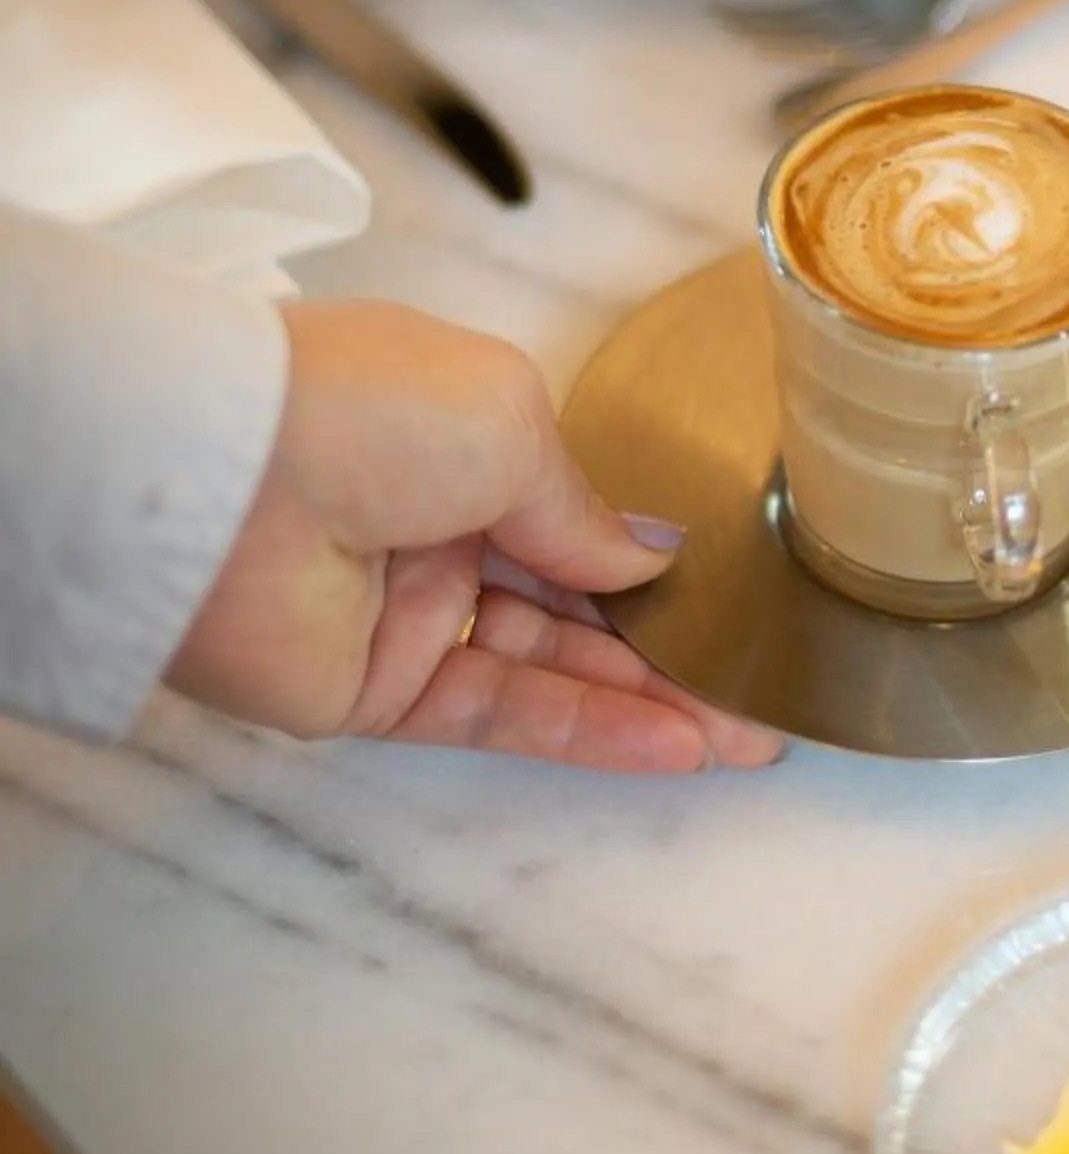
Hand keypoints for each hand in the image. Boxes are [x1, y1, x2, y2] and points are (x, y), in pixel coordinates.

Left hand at [166, 301, 781, 776]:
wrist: (219, 478)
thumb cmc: (365, 409)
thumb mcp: (512, 423)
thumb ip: (584, 509)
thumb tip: (650, 556)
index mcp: (457, 437)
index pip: (574, 515)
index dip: (653, 566)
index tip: (733, 604)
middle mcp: (433, 524)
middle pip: (572, 600)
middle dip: (669, 646)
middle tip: (765, 693)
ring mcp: (403, 612)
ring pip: (548, 664)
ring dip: (646, 698)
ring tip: (746, 734)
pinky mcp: (373, 692)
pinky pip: (498, 714)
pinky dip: (587, 729)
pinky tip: (672, 744)